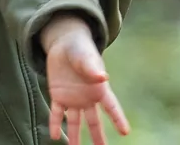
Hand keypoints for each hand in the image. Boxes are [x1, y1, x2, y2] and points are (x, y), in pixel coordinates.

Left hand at [43, 21, 129, 144]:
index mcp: (99, 89)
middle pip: (94, 121)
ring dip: (74, 135)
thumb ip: (92, 68)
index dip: (118, 119)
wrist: (64, 44)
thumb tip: (102, 77)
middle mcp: (88, 98)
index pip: (111, 107)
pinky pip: (57, 113)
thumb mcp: (86, 57)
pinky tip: (54, 136)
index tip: (125, 132)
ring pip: (75, 121)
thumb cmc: (81, 49)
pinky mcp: (58, 96)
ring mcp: (73, 99)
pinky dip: (55, 123)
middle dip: (98, 136)